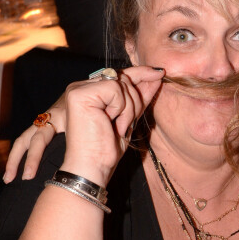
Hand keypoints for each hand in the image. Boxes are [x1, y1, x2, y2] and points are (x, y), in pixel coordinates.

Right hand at [2, 67, 163, 184]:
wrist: (93, 166)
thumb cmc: (107, 148)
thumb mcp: (129, 117)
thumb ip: (139, 96)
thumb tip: (157, 75)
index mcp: (91, 91)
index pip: (120, 75)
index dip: (140, 73)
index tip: (160, 73)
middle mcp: (82, 86)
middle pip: (123, 78)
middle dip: (134, 101)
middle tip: (123, 124)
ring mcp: (79, 89)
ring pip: (121, 84)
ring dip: (127, 109)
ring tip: (116, 126)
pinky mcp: (79, 94)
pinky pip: (115, 89)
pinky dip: (120, 108)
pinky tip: (109, 122)